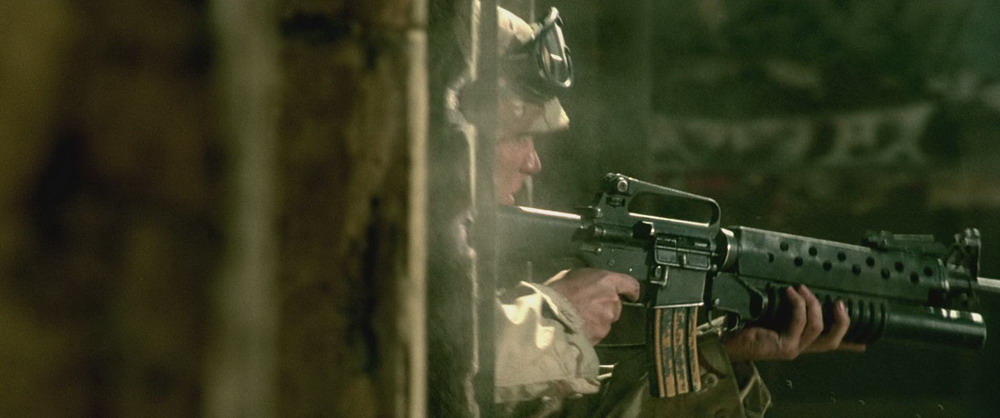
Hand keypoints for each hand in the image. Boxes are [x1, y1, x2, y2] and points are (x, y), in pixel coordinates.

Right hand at [545, 268, 640, 343]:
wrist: (548, 315)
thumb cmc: (556, 293)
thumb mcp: (572, 275)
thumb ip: (590, 279)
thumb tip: (591, 282)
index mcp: (606, 281)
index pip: (630, 284)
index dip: (631, 290)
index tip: (631, 294)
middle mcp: (611, 300)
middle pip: (616, 305)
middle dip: (605, 307)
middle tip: (587, 306)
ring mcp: (607, 319)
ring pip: (607, 320)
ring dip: (597, 319)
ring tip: (578, 317)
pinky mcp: (600, 334)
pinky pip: (598, 332)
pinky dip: (590, 331)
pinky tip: (577, 326)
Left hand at [722, 285, 865, 362]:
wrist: (724, 342)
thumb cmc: (743, 327)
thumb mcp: (770, 318)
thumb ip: (785, 312)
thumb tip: (793, 291)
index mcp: (798, 343)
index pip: (828, 346)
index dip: (848, 344)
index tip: (864, 345)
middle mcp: (798, 349)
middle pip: (833, 341)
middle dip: (842, 321)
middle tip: (840, 303)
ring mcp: (792, 349)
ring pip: (818, 327)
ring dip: (812, 304)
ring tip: (801, 288)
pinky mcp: (784, 346)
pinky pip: (799, 321)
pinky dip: (797, 304)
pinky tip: (789, 292)